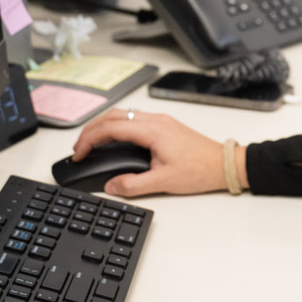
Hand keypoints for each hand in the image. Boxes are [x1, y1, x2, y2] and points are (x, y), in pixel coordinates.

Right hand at [71, 108, 235, 197]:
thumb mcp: (163, 182)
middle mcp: (155, 120)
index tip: (79, 153)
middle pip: (113, 116)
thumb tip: (111, 186)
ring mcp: (160, 121)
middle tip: (79, 148)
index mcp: (152, 130)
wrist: (223, 164)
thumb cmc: (200, 169)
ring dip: (103, 126)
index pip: (111, 128)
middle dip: (91, 130)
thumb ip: (133, 185)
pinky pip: (133, 120)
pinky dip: (117, 127)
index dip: (90, 139)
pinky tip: (113, 140)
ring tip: (91, 144)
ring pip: (123, 115)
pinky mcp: (164, 125)